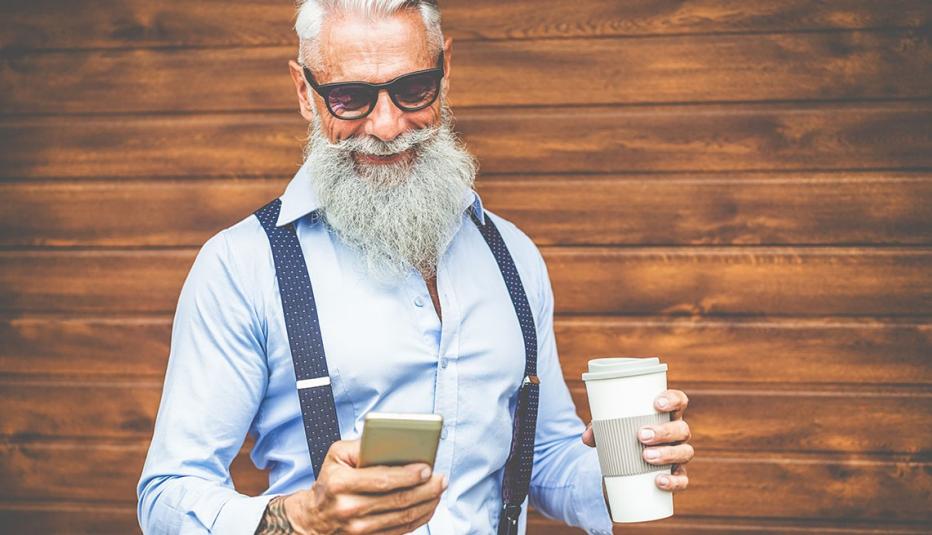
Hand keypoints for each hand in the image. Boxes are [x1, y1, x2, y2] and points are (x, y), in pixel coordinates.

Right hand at [282, 439, 447, 533]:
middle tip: (441, 479)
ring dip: (427, 504)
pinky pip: (400, 531)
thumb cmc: (331, 480)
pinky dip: (419, 519)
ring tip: (439, 490)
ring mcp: (357, 530)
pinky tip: (428, 505)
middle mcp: (349, 508)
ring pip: (402, 518)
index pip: (382, 480)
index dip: (408, 475)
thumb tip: (393, 440)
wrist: (313, 518)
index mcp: (341, 483)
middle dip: (426, 489)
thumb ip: (362, 444)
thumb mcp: (337, 456)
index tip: (427, 468)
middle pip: (397, 500)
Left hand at [582, 389, 692, 491]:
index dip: (673, 400)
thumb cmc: (622, 436)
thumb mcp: (610, 429)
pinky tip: (659, 481)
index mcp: (665, 415)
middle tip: (641, 435)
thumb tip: (586, 437)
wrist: (626, 464)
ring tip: (645, 456)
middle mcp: (677, 433)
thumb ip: (598, 429)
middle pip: (681, 429)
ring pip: (684, 452)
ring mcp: (679, 454)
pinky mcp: (676, 475)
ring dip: (666, 454)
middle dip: (663, 431)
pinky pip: (682, 480)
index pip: (679, 401)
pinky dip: (673, 481)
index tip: (657, 403)